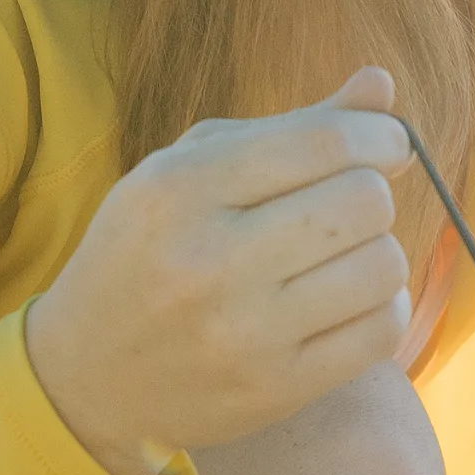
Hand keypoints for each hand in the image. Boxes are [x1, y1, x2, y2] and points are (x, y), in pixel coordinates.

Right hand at [25, 66, 415, 474]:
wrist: (88, 375)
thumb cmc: (150, 255)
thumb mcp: (189, 173)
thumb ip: (288, 129)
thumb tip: (383, 85)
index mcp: (182, 187)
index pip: (325, 142)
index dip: (380, 137)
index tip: (385, 148)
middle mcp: (210, 258)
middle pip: (364, 202)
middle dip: (372, 196)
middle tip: (348, 210)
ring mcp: (243, 331)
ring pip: (382, 266)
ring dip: (379, 254)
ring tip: (346, 258)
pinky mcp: (274, 388)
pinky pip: (380, 332)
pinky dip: (382, 308)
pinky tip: (353, 302)